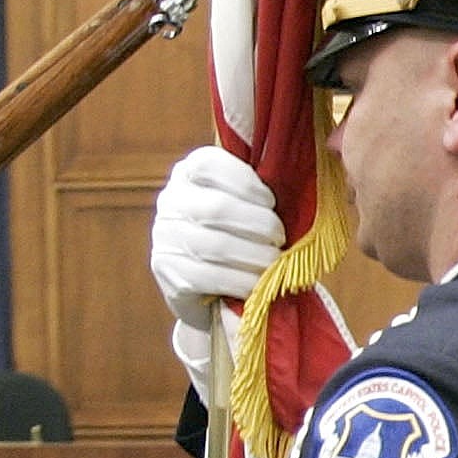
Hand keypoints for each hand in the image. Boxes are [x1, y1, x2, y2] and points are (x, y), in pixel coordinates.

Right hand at [151, 146, 283, 335]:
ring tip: (275, 263)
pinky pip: (211, 277)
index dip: (246, 182)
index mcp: (188, 174)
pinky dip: (244, 281)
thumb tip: (293, 173)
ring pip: (217, 245)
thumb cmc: (241, 239)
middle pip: (218, 208)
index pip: (208, 164)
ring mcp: (164, 238)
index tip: (271, 202)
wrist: (213, 293)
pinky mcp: (168, 273)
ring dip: (257, 257)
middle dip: (261, 225)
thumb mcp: (247, 205)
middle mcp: (170, 201)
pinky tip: (258, 283)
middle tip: (281, 239)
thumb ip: (260, 189)